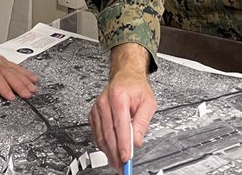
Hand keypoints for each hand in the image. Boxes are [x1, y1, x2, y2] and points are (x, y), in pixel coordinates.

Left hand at [0, 47, 38, 99]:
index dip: (3, 87)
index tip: (10, 96)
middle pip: (9, 74)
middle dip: (19, 85)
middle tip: (28, 95)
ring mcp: (0, 61)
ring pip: (15, 70)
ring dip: (25, 80)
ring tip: (33, 89)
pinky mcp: (3, 61)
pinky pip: (16, 66)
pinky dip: (25, 73)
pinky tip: (33, 78)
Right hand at [89, 43, 156, 171]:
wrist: (125, 76)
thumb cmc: (136, 87)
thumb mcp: (148, 102)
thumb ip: (142, 122)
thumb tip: (136, 141)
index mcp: (118, 98)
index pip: (120, 126)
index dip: (123, 144)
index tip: (126, 158)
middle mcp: (105, 102)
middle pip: (109, 134)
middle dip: (116, 153)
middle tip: (122, 165)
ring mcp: (97, 108)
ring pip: (101, 136)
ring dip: (109, 152)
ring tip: (117, 162)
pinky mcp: (93, 114)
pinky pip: (96, 133)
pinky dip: (103, 144)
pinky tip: (109, 151)